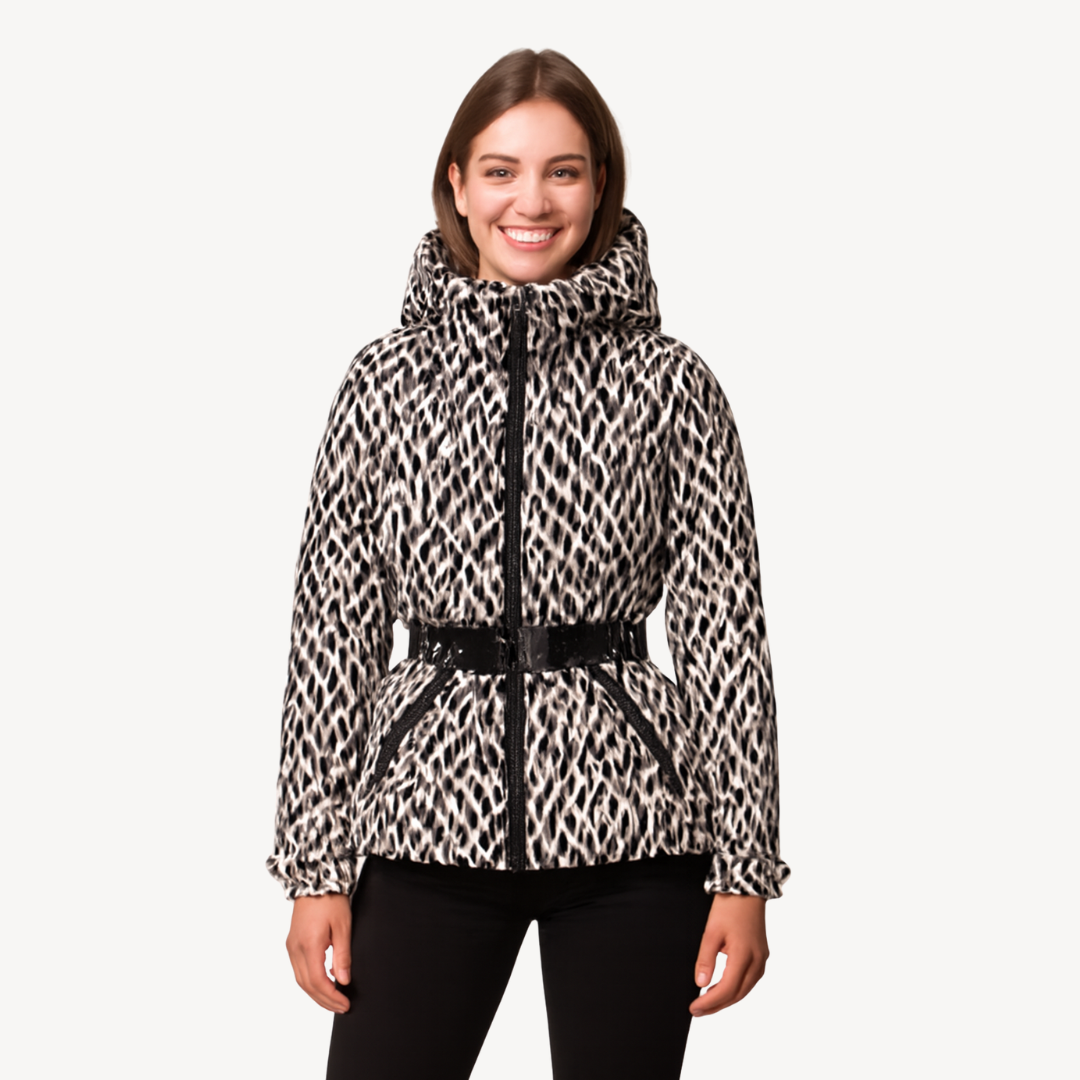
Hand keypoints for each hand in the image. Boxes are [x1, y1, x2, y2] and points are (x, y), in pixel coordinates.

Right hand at [286, 892, 352, 1012]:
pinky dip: (311, 982)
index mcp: (308, 945)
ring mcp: (291, 946)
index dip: (332, 997)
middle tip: (342, 1007)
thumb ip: (343, 955)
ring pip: (301, 980)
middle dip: (324, 1000)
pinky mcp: (292, 943)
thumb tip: (344, 981)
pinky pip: (299, 970)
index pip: (318, 981)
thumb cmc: (331, 899)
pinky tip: (323, 984)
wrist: (315, 881)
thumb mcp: (343, 926)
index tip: (345, 1004)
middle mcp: (295, 949)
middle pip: (307, 985)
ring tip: (334, 1001)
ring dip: (317, 993)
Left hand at [689, 892, 768, 1016]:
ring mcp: (761, 959)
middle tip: (697, 1011)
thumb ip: (705, 959)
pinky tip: (723, 988)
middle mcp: (757, 961)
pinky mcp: (761, 955)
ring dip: (727, 999)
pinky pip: (749, 980)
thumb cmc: (729, 907)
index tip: (694, 1008)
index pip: (727, 988)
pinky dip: (736, 988)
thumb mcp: (711, 931)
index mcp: (744, 955)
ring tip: (707, 1003)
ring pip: (745, 989)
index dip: (710, 1001)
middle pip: (737, 994)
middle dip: (717, 1005)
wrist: (746, 890)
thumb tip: (700, 983)